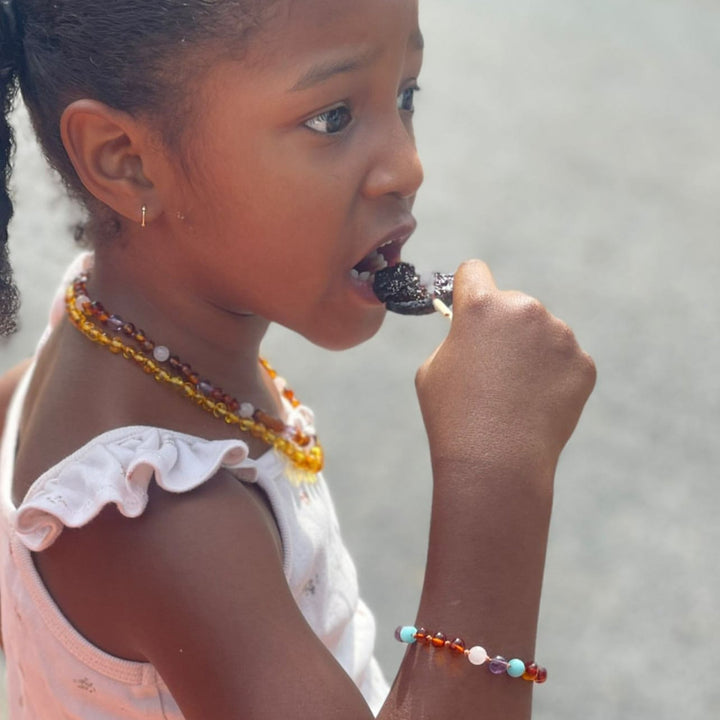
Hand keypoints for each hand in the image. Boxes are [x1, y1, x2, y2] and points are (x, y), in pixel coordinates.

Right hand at [416, 260, 595, 482]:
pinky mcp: (583, 363)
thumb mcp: (432, 367)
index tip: (467, 303)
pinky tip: (535, 403)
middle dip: (503, 326)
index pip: (474, 271)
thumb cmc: (453, 416)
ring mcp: (560, 335)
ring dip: (531, 350)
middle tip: (493, 368)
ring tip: (514, 393)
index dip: (467, 288)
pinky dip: (552, 376)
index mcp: (482, 305)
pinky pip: (564, 360)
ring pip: (541, 332)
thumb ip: (456, 337)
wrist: (497, 462)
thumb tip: (473, 332)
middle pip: (512, 304)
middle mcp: (525, 309)